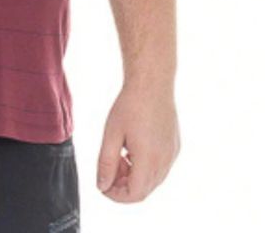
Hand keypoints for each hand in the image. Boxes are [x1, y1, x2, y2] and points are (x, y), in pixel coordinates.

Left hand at [96, 81, 180, 202]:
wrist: (152, 83)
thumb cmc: (129, 105)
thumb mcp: (111, 134)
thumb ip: (106, 163)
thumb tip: (102, 186)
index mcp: (149, 160)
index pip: (134, 194)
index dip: (116, 194)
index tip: (103, 183)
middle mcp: (165, 161)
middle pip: (144, 189)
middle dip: (123, 184)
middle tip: (110, 164)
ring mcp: (172, 155)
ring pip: (153, 180)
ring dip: (134, 175)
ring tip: (120, 153)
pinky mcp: (175, 147)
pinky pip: (160, 167)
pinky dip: (145, 166)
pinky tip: (133, 146)